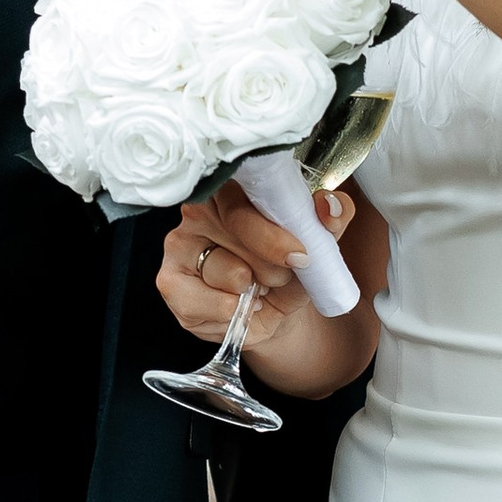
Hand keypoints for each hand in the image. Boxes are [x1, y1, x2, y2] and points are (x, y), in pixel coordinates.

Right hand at [156, 179, 367, 401]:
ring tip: (255, 289)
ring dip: (254, 291)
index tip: (300, 254)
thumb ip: (332, 219)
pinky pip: (213, 303)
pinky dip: (234, 313)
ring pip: (230, 272)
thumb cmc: (287, 269)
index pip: (247, 196)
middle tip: (280, 275)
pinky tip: (237, 306)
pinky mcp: (170, 281)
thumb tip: (329, 206)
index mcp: (233, 188)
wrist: (273, 313)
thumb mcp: (317, 244)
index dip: (273, 230)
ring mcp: (179, 243)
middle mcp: (199, 209)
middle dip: (273, 265)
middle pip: (240, 231)